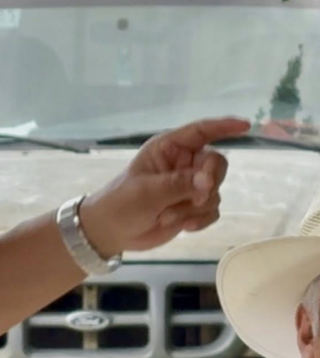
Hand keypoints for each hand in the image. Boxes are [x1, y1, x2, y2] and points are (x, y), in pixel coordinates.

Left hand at [79, 117, 249, 257]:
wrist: (112, 232)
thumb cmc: (121, 203)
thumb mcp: (147, 192)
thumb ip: (179, 184)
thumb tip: (208, 182)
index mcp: (167, 149)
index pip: (200, 131)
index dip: (223, 126)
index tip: (245, 125)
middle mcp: (182, 163)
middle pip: (216, 163)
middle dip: (209, 181)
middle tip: (197, 196)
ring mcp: (188, 186)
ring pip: (214, 191)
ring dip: (194, 207)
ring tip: (167, 215)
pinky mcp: (192, 207)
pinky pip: (212, 210)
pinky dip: (200, 219)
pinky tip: (185, 227)